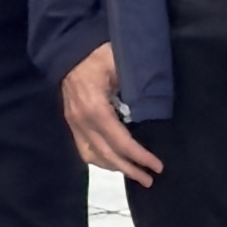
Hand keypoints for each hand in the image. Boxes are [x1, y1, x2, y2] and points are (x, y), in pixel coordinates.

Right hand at [59, 43, 162, 185]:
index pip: (121, 142)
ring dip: (114, 167)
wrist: (69, 47)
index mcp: (95, 110)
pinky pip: (83, 148)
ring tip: (133, 173)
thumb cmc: (97, 53)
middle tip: (150, 179)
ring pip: (93, 156)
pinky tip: (112, 161)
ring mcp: (74, 122)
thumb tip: (152, 109)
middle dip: (130, 169)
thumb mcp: (119, 65)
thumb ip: (135, 88)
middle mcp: (82, 121)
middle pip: (107, 155)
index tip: (157, 166)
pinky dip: (99, 159)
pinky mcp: (71, 121)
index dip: (140, 156)